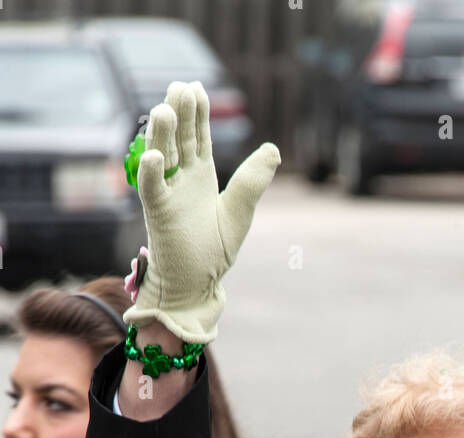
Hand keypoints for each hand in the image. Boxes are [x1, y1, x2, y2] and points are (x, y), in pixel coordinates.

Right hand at [125, 80, 280, 343]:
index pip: (198, 138)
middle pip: (179, 140)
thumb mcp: (239, 213)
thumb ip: (252, 182)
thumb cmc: (214, 253)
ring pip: (163, 157)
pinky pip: (151, 190)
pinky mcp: (158, 216)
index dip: (198, 114)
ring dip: (162, 134)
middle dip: (180, 115)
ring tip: (167, 108)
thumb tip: (273, 150)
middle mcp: (180, 181)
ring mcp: (167, 196)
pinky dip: (151, 173)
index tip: (196, 87)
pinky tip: (156, 156)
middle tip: (180, 87)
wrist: (196, 286)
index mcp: (200, 177)